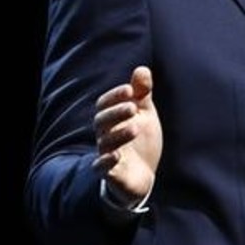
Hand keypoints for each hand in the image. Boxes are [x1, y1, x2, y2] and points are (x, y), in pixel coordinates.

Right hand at [92, 66, 162, 205]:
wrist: (143, 175)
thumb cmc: (141, 141)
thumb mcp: (145, 115)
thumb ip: (142, 94)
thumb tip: (142, 69)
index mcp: (112, 119)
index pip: (105, 104)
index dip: (115, 95)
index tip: (130, 89)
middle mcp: (105, 135)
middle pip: (101, 121)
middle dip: (115, 112)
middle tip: (132, 107)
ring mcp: (106, 154)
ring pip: (104, 142)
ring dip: (118, 134)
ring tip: (135, 128)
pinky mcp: (110, 174)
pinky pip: (100, 167)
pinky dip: (105, 161)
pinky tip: (116, 155)